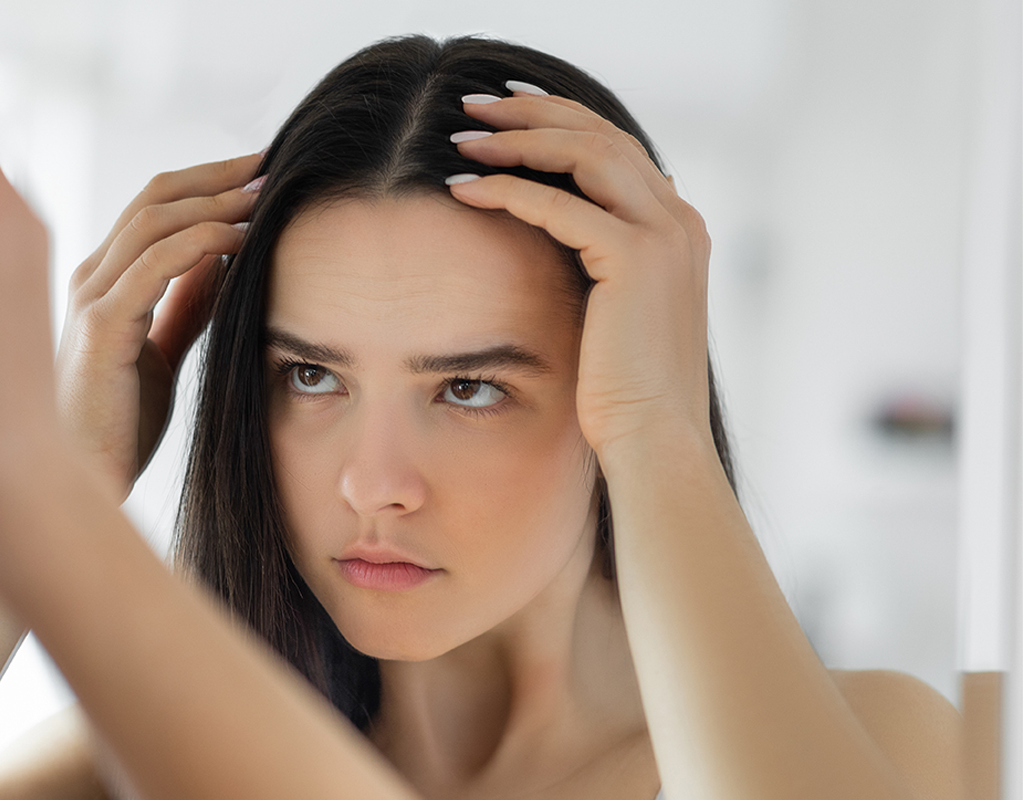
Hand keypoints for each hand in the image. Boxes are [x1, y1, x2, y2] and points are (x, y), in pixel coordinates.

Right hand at [57, 155, 260, 496]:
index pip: (155, 205)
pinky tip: (242, 241)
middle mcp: (90, 277)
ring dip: (217, 201)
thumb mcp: (161, 352)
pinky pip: (156, 263)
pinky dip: (203, 242)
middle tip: (273, 162)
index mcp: (103, 280)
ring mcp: (90, 298)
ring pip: (154, 219)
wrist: (81, 486)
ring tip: (266, 195)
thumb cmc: (117, 428)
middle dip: (219, 175)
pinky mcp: (100, 327)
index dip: (208, 181)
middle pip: (155, 196)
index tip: (262, 172)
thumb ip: (185, 304)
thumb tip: (224, 258)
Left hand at [445, 90, 712, 463]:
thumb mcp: (612, 315)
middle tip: (473, 104)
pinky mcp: (636, 259)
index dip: (560, 119)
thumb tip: (553, 240)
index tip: (504, 110)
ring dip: (517, 139)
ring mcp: (665, 235)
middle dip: (534, 112)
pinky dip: (508, 189)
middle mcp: (680, 220)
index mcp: (678, 228)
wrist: (655, 441)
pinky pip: (560, 204)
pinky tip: (462, 188)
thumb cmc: (622, 394)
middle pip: (601, 134)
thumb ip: (597, 267)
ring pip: (585, 153)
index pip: (616, 147)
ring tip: (461, 137)